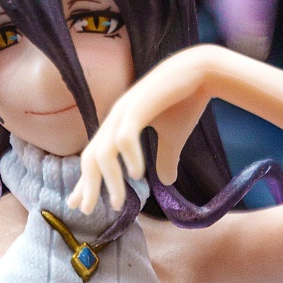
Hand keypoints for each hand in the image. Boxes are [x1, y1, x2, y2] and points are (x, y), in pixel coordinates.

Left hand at [75, 48, 215, 214]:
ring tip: (117, 203)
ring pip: (104, 153)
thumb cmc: (186, 102)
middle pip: (91, 157)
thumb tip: (166, 182)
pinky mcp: (140, 105)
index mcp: (119, 124)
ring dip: (109, 181)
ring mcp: (125, 111)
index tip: (79, 204)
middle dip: (87, 186)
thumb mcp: (174, 139)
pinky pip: (125, 137)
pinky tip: (137, 175)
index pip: (94, 157)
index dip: (86, 181)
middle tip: (88, 211)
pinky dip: (129, 157)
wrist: (203, 71)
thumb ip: (166, 159)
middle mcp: (116, 118)